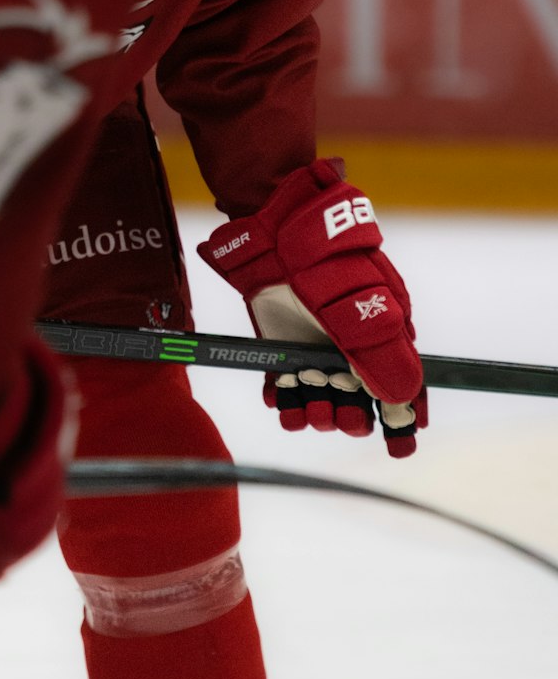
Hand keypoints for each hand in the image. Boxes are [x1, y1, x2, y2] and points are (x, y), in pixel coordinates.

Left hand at [197, 158, 425, 456]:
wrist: (275, 232)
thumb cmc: (328, 264)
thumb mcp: (362, 306)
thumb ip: (381, 352)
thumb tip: (403, 398)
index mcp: (386, 333)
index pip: (403, 386)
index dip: (404, 419)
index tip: (401, 447)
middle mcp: (353, 345)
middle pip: (360, 400)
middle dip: (350, 415)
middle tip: (335, 411)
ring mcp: (317, 345)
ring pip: (323, 396)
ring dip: (315, 409)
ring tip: (302, 408)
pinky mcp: (283, 345)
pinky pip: (286, 384)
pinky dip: (282, 398)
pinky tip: (276, 398)